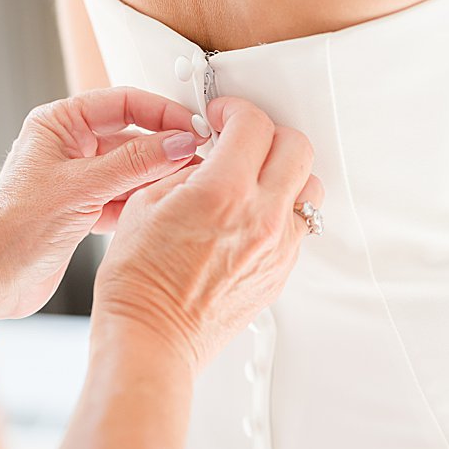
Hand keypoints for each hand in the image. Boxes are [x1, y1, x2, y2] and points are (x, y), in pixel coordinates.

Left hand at [0, 88, 210, 319]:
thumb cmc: (13, 228)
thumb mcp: (82, 188)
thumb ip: (135, 162)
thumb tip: (180, 141)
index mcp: (59, 124)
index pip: (123, 102)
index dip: (162, 112)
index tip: (194, 126)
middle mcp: (70, 146)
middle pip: (134, 134)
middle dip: (166, 147)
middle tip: (200, 156)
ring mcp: (81, 177)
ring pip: (135, 167)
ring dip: (159, 176)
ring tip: (188, 184)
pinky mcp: (88, 207)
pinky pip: (129, 195)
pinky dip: (147, 200)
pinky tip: (165, 206)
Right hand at [90, 97, 322, 372]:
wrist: (153, 337)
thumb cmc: (139, 281)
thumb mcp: (146, 203)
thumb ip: (187, 169)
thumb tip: (211, 154)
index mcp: (223, 192)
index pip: (254, 125)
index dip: (236, 111)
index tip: (224, 116)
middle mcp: (262, 217)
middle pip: (296, 147)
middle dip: (269, 134)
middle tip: (243, 140)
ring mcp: (279, 246)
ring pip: (309, 187)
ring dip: (286, 172)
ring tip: (255, 178)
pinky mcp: (283, 270)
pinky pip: (301, 225)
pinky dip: (284, 210)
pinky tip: (254, 215)